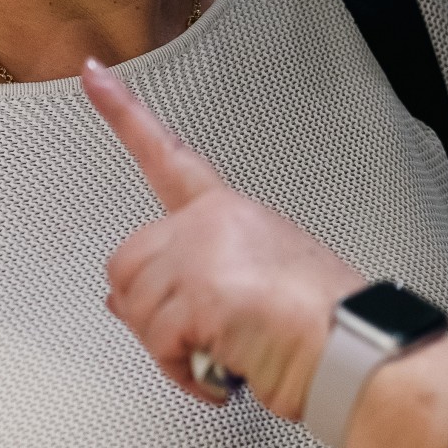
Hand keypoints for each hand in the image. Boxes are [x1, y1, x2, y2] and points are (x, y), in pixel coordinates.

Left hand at [82, 59, 363, 418]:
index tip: (94, 75)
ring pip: (134, 306)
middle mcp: (212, 223)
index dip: (123, 113)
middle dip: (148, 312)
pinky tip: (222, 370)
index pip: (168, 155)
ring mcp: (203, 254)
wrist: (353, 351)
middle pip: (127, 262)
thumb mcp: (252, 288)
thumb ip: (187, 282)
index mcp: (229, 212)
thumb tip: (120, 300)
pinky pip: (158, 343)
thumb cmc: (322, 326)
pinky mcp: (200, 294)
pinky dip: (184, 372)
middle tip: (194, 337)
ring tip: (220, 354)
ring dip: (168, 347)